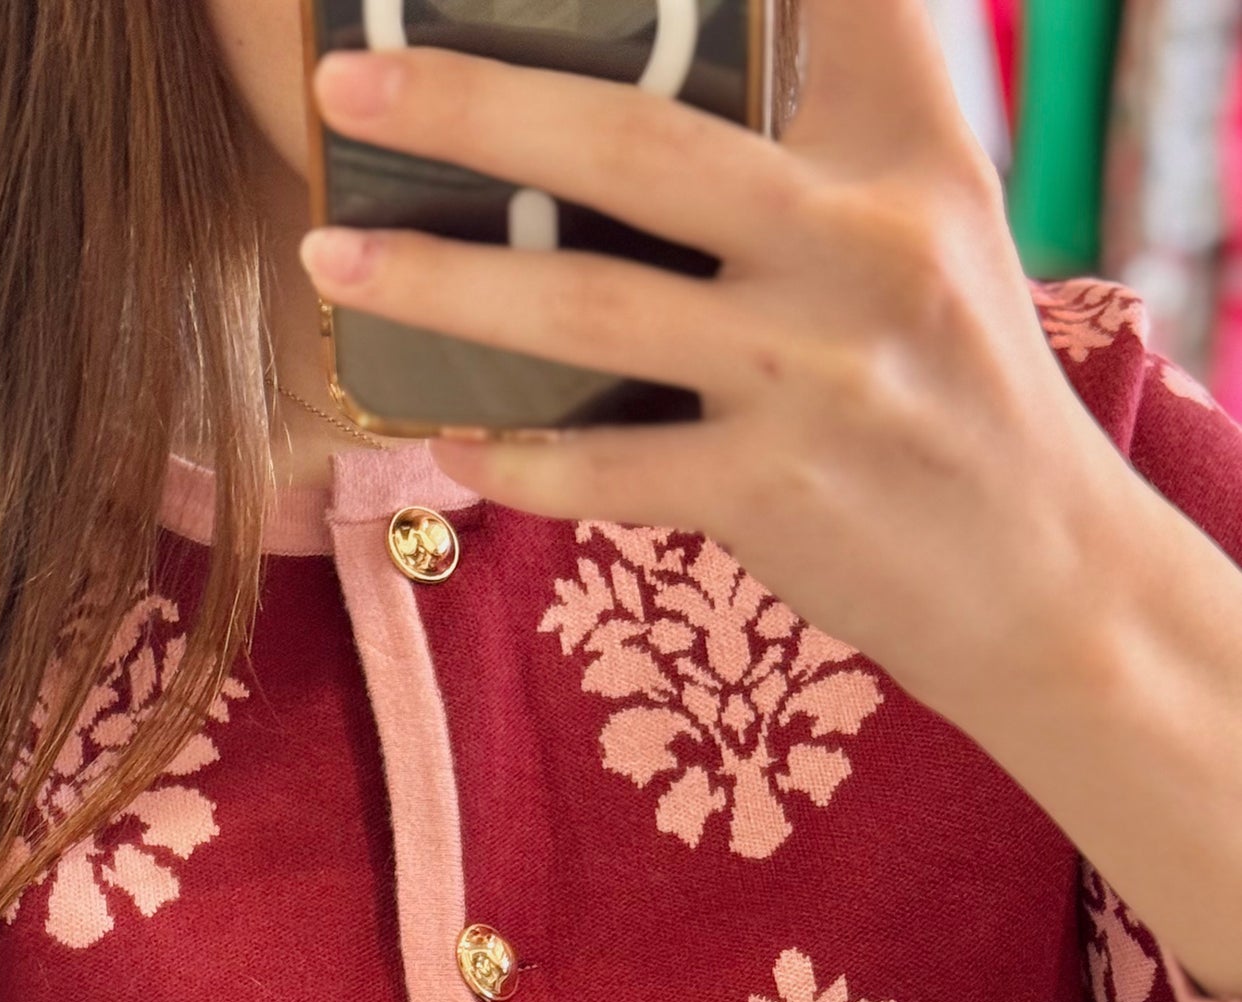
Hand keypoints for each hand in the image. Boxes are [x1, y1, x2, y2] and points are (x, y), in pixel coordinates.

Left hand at [300, 0, 1133, 731]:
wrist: (1039, 574)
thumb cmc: (949, 378)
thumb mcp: (930, 214)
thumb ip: (834, 115)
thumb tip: (673, 56)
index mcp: (900, 152)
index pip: (808, 6)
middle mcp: (864, 244)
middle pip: (640, 146)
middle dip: (477, 104)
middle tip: (347, 84)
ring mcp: (815, 376)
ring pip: (593, 312)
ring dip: (443, 286)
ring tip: (333, 257)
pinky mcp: (775, 494)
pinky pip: (609, 469)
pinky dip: (518, 459)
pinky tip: (447, 441)